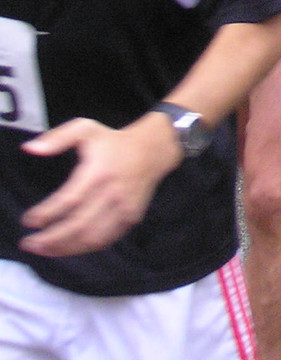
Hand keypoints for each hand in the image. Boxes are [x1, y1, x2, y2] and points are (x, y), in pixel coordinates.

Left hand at [20, 115, 181, 257]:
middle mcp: (112, 192)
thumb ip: (57, 138)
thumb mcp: (86, 129)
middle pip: (79, 224)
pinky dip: (86, 248)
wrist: (154, 149)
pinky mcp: (131, 217)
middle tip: (30, 243)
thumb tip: (30, 149)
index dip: (47, 213)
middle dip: (51, 238)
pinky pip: (107, 239)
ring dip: (66, 248)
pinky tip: (69, 247)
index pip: (70, 199)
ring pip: (93, 237)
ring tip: (45, 249)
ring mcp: (124, 207)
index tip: (28, 220)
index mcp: (99, 171)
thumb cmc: (114, 141)